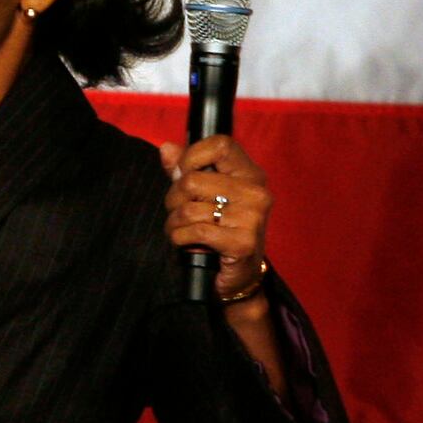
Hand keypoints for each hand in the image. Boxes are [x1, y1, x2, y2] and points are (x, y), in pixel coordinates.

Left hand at [161, 132, 273, 303]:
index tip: (182, 175)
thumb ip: (187, 169)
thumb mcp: (206, 196)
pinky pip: (194, 231)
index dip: (191, 157)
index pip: (220, 145)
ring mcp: (252, 218)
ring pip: (188, 209)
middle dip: (173, 199)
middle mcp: (256, 192)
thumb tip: (166, 149)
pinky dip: (179, 238)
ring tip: (178, 230)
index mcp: (250, 174)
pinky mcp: (242, 243)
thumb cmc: (221, 231)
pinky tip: (184, 243)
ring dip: (174, 223)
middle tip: (177, 212)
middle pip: (192, 180)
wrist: (240, 277)